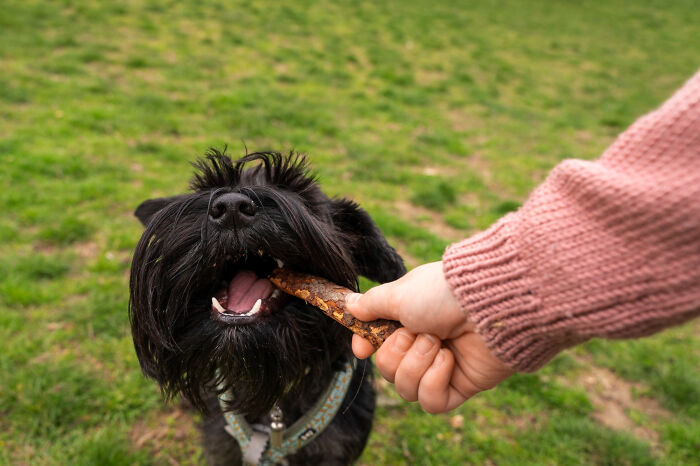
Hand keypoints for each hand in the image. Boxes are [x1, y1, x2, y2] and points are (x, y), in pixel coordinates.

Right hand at [346, 262, 513, 412]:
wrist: (490, 302)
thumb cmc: (442, 292)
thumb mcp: (398, 294)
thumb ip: (372, 304)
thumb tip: (350, 305)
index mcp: (410, 319)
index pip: (378, 344)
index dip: (367, 349)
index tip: (362, 349)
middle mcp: (425, 343)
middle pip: (389, 371)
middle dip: (398, 352)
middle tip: (417, 331)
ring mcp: (443, 367)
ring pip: (407, 389)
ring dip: (417, 364)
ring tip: (438, 343)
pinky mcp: (462, 386)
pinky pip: (432, 402)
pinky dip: (434, 381)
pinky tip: (449, 360)